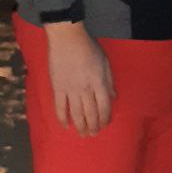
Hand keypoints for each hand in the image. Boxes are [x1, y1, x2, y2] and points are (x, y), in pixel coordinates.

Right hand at [45, 21, 115, 135]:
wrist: (67, 38)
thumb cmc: (88, 47)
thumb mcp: (105, 62)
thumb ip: (109, 81)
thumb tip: (114, 97)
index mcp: (99, 82)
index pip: (104, 106)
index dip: (105, 118)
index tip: (105, 124)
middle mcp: (86, 89)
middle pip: (91, 113)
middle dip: (94, 126)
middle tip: (93, 134)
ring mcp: (70, 89)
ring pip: (76, 113)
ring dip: (80, 126)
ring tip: (83, 134)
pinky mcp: (58, 87)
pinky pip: (60, 107)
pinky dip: (63, 118)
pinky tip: (66, 126)